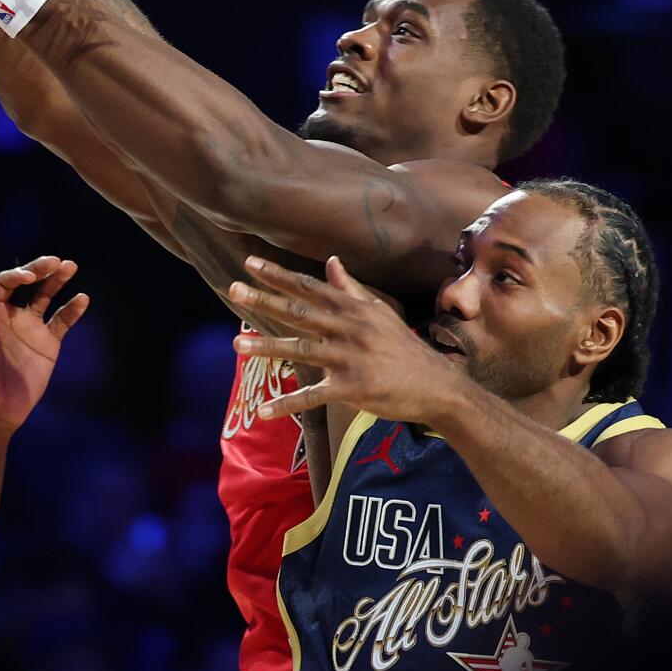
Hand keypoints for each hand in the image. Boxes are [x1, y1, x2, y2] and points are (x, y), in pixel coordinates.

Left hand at [0, 256, 89, 433]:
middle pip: (28, 283)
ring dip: (57, 280)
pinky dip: (72, 310)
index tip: (30, 277)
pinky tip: (82, 299)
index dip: (17, 276)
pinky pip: (62, 321)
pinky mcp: (48, 343)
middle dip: (40, 269)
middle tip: (56, 261)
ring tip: (70, 266)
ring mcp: (32, 328)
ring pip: (47, 296)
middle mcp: (12, 315)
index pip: (6, 283)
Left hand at [228, 256, 466, 425]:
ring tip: (236, 343)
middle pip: (300, 312)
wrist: (438, 387)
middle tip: (234, 289)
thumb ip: (350, 288)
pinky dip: (287, 404)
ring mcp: (350, 359)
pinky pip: (313, 396)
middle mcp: (350, 329)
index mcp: (354, 310)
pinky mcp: (352, 389)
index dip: (279, 275)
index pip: (310, 288)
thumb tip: (331, 260)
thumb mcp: (379, 313)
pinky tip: (262, 410)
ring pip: (301, 350)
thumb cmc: (404, 348)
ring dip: (267, 347)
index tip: (250, 263)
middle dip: (265, 300)